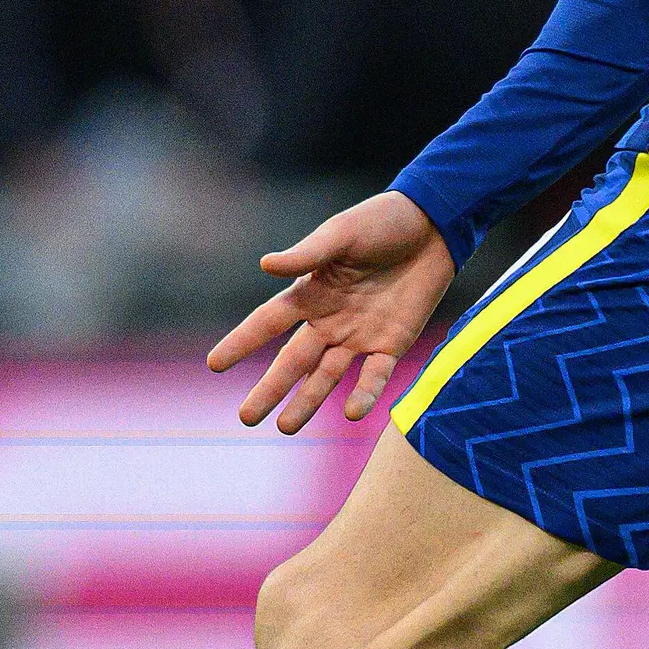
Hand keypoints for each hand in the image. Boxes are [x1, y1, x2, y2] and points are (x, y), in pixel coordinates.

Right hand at [205, 189, 457, 431]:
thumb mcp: (342, 234)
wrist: (434, 225)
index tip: (215, 365)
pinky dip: (365, 394)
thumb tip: (265, 265)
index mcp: (310, 292)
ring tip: (285, 427)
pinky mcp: (393, 343)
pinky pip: (375, 375)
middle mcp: (330, 320)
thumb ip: (307, 254)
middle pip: (293, 360)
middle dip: (270, 388)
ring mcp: (360, 335)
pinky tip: (351, 413)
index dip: (242, 342)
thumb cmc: (382, 221)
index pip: (268, 322)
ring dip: (307, 401)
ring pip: (327, 376)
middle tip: (247, 417)